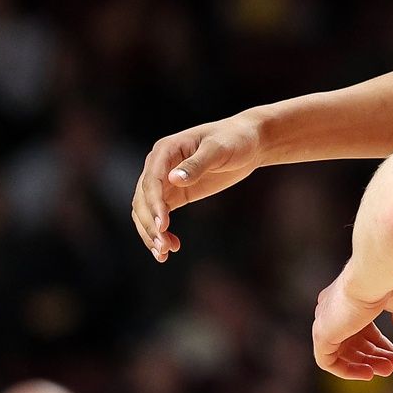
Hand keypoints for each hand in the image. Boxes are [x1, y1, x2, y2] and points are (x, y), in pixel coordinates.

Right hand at [130, 114, 264, 261]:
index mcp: (166, 150)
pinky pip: (160, 215)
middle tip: (163, 246)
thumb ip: (198, 163)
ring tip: (164, 254)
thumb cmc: (235, 139)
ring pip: (146, 211)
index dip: (153, 204)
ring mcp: (166, 181)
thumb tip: (173, 178)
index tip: (162, 225)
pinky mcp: (176, 193)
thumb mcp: (219, 149)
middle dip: (150, 224)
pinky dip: (161, 232)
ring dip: (151, 233)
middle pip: (143, 199)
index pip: (151, 181)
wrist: (250, 142)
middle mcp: (159, 165)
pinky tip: (171, 247)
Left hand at [313, 273, 392, 380]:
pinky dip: (348, 370)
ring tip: (389, 370)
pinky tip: (370, 373)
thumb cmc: (388, 281)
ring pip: (343, 354)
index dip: (379, 345)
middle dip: (376, 357)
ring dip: (367, 365)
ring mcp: (325, 322)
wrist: (375, 274)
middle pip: (354, 343)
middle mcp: (333, 310)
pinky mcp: (321, 334)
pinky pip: (329, 362)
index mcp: (348, 299)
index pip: (362, 329)